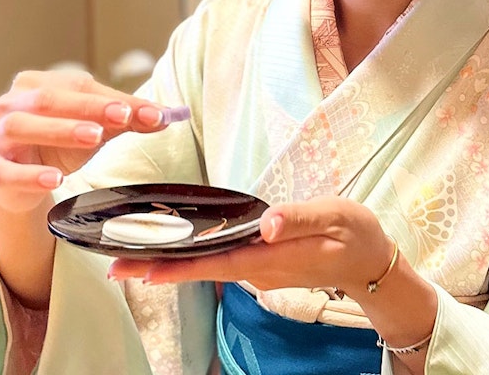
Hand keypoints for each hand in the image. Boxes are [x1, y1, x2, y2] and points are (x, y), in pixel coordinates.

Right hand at [0, 68, 176, 214]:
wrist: (21, 183)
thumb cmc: (57, 144)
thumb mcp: (95, 127)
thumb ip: (128, 118)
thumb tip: (167, 115)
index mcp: (35, 85)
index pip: (76, 86)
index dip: (111, 98)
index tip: (149, 112)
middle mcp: (10, 106)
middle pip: (47, 100)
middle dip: (87, 108)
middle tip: (120, 117)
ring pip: (22, 128)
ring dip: (60, 131)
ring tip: (93, 137)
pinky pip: (8, 172)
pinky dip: (31, 175)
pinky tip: (55, 179)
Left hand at [107, 195, 392, 295]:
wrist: (374, 263)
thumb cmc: (356, 235)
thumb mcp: (335, 216)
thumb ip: (299, 218)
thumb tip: (267, 222)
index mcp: (271, 258)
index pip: (216, 264)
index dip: (178, 267)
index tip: (143, 271)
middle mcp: (258, 270)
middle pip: (201, 270)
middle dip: (157, 269)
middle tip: (114, 268)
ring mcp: (259, 271)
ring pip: (207, 267)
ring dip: (170, 263)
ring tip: (129, 257)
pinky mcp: (261, 265)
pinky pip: (219, 262)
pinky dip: (192, 257)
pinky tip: (173, 249)